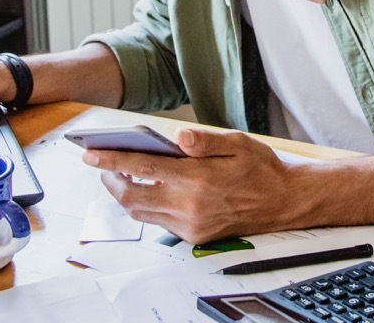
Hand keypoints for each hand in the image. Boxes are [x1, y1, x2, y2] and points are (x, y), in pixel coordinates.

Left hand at [82, 128, 296, 243]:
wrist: (283, 202)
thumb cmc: (261, 169)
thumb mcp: (237, 142)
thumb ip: (204, 140)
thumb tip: (178, 137)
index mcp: (197, 178)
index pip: (142, 167)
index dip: (112, 160)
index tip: (90, 154)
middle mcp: (189, 205)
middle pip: (131, 196)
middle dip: (110, 181)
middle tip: (102, 165)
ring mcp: (190, 224)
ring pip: (141, 212)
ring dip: (126, 195)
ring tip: (122, 176)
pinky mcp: (194, 236)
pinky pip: (158, 222)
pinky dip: (146, 206)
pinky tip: (150, 190)